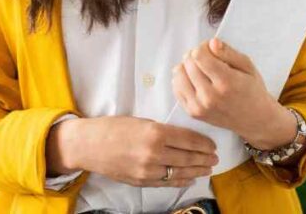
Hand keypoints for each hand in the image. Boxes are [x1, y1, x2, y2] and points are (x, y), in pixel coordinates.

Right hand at [52, 116, 217, 188]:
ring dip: (197, 171)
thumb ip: (164, 130)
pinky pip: (166, 182)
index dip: (204, 143)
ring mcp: (147, 170)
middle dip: (205, 159)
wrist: (89, 145)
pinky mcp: (140, 181)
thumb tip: (186, 138)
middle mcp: (154, 153)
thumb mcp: (143, 121)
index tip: (213, 145)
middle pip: (188, 157)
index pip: (189, 139)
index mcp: (156, 133)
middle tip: (216, 158)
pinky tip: (190, 178)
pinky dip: (180, 181)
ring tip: (208, 169)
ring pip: (180, 172)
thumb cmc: (115, 127)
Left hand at [172, 39, 295, 148]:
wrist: (253, 119)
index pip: (199, 56)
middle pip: (188, 63)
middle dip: (195, 55)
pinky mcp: (192, 113)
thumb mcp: (248, 66)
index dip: (203, 47)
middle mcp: (210, 96)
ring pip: (178, 75)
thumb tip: (211, 43)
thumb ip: (229, 53)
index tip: (211, 49)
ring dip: (186, 66)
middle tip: (206, 58)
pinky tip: (194, 78)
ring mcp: (199, 106)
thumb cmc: (252, 89)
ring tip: (199, 67)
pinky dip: (182, 79)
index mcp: (226, 82)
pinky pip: (176, 88)